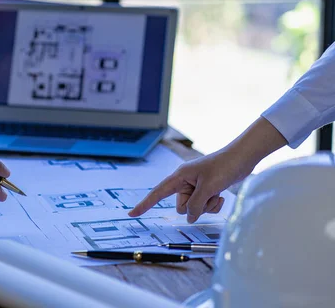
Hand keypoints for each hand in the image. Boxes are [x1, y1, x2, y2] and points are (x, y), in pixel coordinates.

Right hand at [128, 149, 253, 222]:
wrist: (242, 157)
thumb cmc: (224, 166)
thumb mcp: (208, 187)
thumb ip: (196, 205)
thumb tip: (189, 217)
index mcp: (179, 176)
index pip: (157, 193)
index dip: (145, 204)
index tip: (132, 213)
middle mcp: (185, 182)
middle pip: (181, 206)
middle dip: (195, 207)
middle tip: (209, 195)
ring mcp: (196, 186)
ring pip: (193, 208)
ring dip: (206, 206)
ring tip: (216, 194)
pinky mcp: (206, 190)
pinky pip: (203, 206)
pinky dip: (212, 205)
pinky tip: (220, 196)